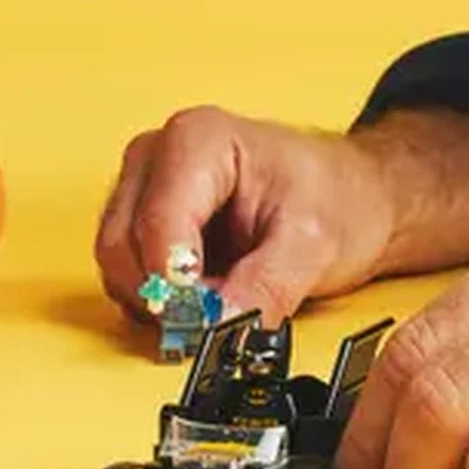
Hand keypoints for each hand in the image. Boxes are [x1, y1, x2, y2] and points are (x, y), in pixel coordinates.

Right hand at [94, 108, 396, 327]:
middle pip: (124, 247)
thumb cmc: (335, 197)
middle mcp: (156, 157)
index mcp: (197, 140)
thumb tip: (221, 328)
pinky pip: (128, 277)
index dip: (177, 285)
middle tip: (222, 317)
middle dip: (168, 298)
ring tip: (226, 298)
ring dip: (163, 304)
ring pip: (118, 267)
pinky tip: (209, 294)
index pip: (157, 223)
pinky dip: (162, 303)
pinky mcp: (140, 223)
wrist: (350, 197)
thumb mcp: (315, 243)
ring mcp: (142, 188)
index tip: (206, 320)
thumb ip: (266, 288)